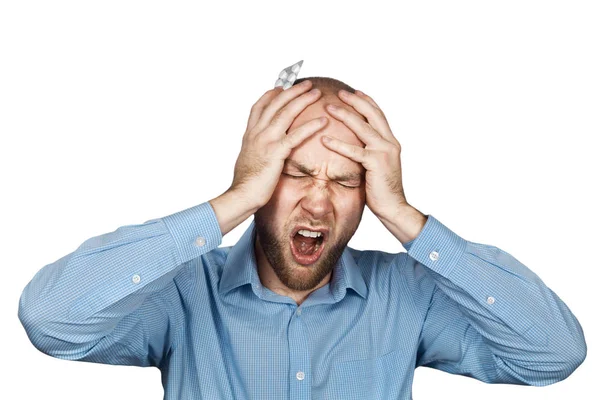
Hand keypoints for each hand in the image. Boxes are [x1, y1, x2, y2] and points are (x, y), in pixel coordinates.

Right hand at [229, 80, 328, 209]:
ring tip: (316, 93)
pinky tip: (323, 121)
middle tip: (307, 84)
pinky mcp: (276, 152)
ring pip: (286, 113)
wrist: (242, 194)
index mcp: (250, 134)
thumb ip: (255, 148)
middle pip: (275, 103)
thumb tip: (260, 148)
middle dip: (292, 91)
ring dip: (302, 100)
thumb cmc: (245, 183)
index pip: (259, 107)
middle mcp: (257, 133)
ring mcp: (266, 140)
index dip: (271, 95)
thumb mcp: (248, 159)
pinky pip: (296, 135)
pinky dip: (311, 126)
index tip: (281, 87)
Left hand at [321, 90, 406, 222]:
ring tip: (329, 107)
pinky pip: (354, 150)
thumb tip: (355, 146)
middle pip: (372, 114)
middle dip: (355, 101)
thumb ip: (368, 152)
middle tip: (339, 93)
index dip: (366, 101)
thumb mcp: (376, 165)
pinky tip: (324, 139)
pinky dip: (338, 144)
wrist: (394, 207)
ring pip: (363, 127)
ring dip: (345, 115)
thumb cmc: (381, 189)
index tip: (353, 91)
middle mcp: (390, 143)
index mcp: (390, 142)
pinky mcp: (376, 163)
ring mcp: (384, 151)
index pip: (378, 115)